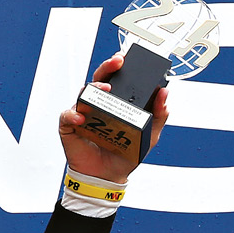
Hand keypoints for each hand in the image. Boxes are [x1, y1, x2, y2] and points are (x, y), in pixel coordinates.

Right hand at [59, 54, 169, 182]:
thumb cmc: (126, 153)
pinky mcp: (70, 125)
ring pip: (84, 93)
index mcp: (116, 103)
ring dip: (94, 89)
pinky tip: (82, 117)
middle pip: (99, 79)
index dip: (118, 66)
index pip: (116, 79)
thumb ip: (158, 115)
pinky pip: (68, 115)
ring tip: (105, 89)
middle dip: (107, 67)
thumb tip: (164, 93)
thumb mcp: (149, 134)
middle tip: (117, 62)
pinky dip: (74, 114)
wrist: (110, 175)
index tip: (126, 57)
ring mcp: (83, 113)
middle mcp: (99, 104)